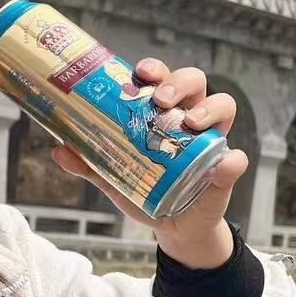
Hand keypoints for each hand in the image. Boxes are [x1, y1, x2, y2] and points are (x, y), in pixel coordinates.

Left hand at [52, 57, 248, 267]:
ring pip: (224, 105)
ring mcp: (212, 141)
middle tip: (160, 99)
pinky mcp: (225, 169)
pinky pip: (236, 159)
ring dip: (207, 109)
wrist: (172, 227)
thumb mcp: (114, 178)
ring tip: (189, 123)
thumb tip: (59, 150)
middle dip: (178, 82)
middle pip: (194, 82)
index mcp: (163, 112)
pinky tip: (224, 163)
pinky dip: (232, 160)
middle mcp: (191, 118)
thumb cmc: (146, 189)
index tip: (140, 73)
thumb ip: (89, 164)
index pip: (162, 79)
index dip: (154, 70)